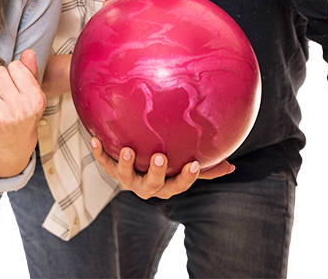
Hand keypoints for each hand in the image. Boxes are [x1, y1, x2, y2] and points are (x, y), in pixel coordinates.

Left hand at [0, 49, 46, 176]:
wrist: (13, 146)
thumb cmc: (25, 115)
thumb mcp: (34, 94)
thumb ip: (31, 71)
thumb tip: (28, 52)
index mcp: (35, 99)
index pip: (15, 66)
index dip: (14, 72)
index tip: (16, 83)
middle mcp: (19, 108)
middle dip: (0, 78)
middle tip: (5, 91)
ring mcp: (0, 116)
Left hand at [90, 137, 233, 199]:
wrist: (136, 172)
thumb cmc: (168, 169)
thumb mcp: (184, 169)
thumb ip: (206, 168)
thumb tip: (232, 166)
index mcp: (168, 187)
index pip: (181, 184)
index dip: (188, 177)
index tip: (194, 164)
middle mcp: (148, 187)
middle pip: (154, 183)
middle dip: (157, 171)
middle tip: (161, 157)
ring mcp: (129, 179)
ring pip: (125, 176)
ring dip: (125, 164)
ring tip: (126, 150)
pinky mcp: (112, 170)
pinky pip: (104, 163)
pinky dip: (99, 152)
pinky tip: (95, 139)